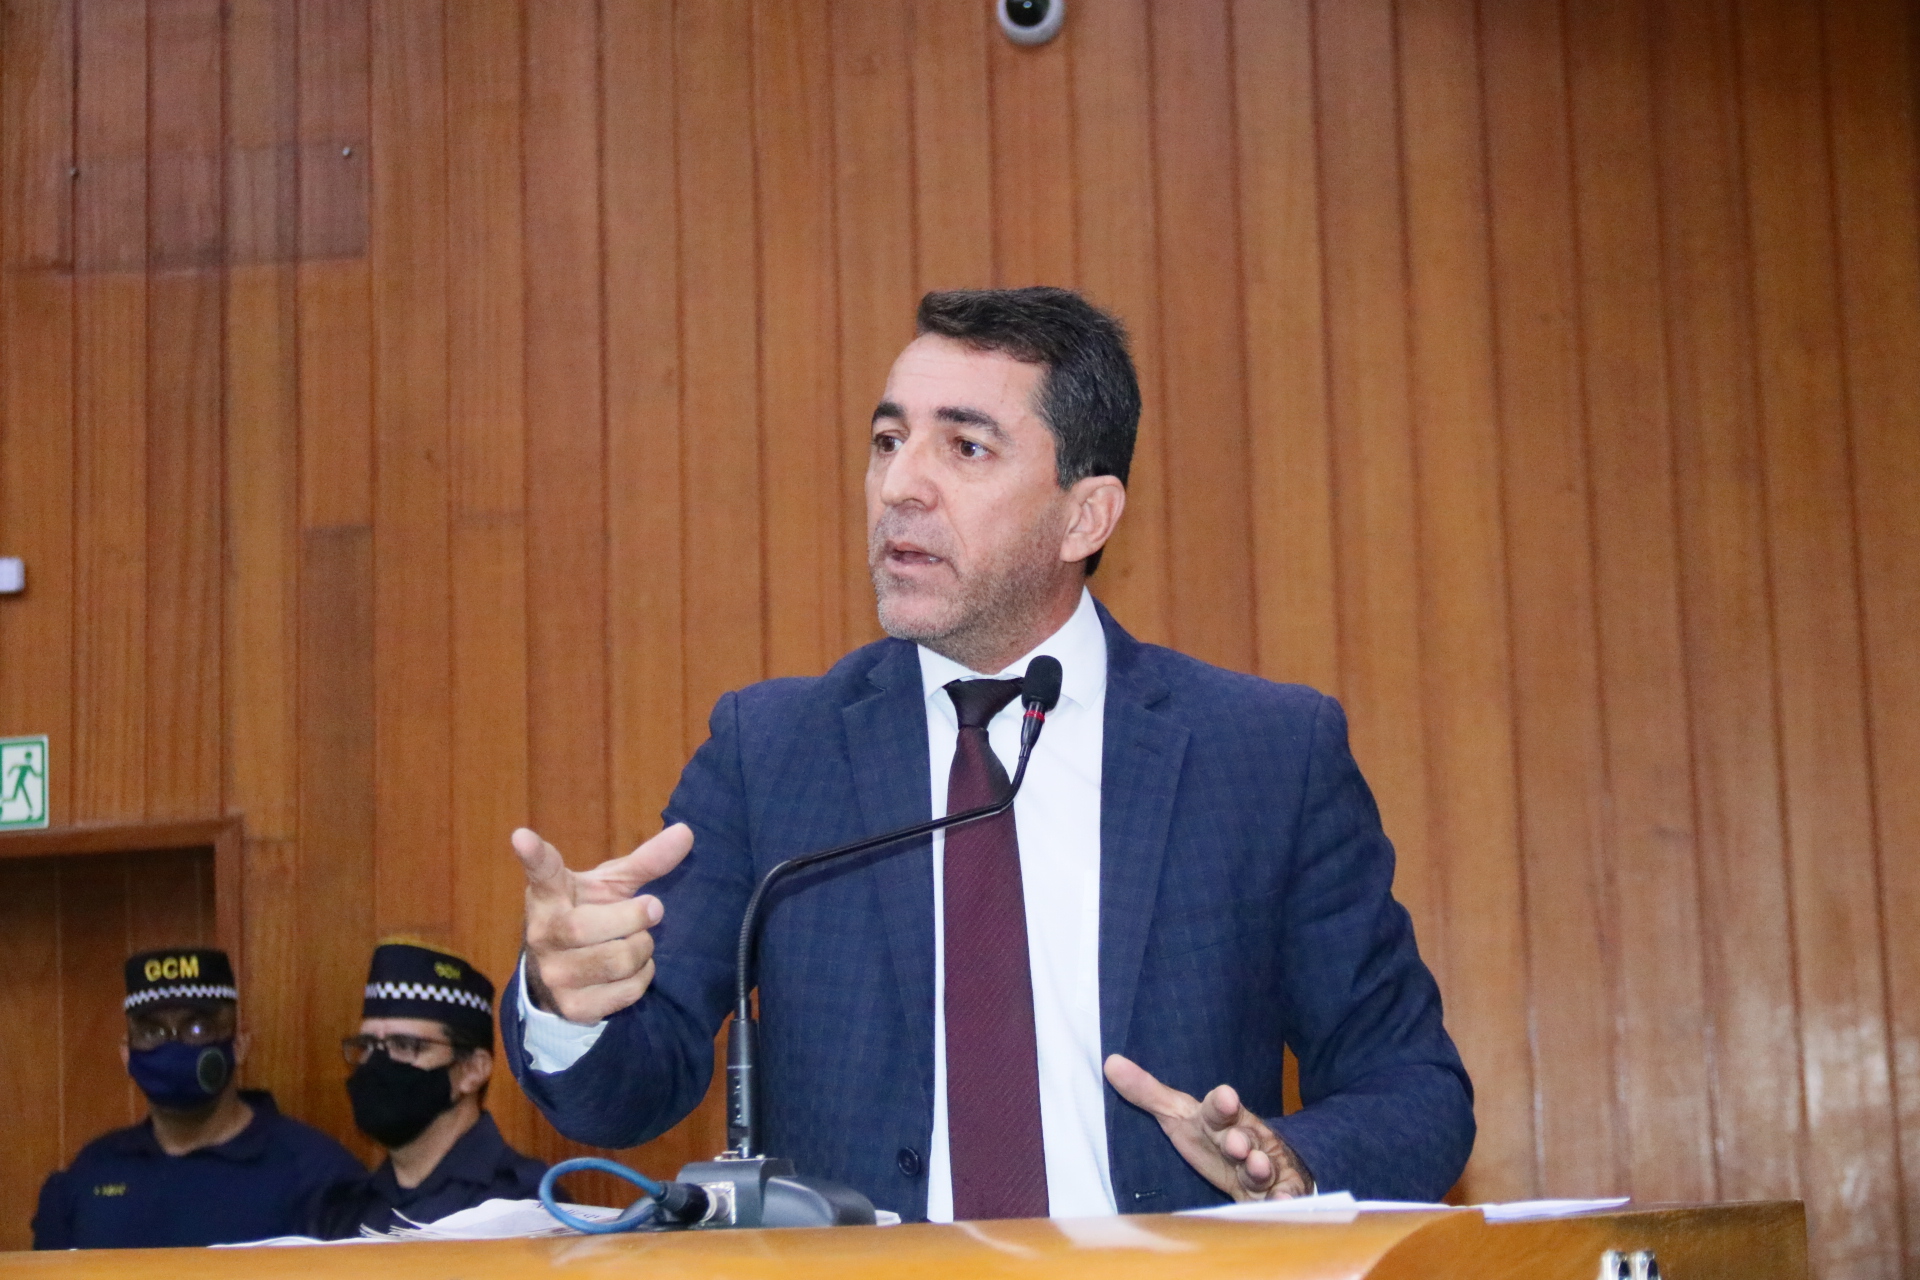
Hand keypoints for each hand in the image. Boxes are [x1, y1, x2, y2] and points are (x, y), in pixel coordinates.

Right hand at [515, 825, 693, 1024]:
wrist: (568, 973)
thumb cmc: (592, 914)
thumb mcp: (612, 886)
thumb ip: (646, 861)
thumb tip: (687, 832)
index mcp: (550, 895)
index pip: (540, 872)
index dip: (532, 855)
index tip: (522, 836)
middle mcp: (542, 934)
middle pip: (586, 928)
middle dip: (633, 918)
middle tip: (652, 908)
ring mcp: (553, 973)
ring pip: (615, 961)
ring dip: (642, 948)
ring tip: (639, 941)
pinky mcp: (572, 1006)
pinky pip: (625, 991)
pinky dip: (642, 977)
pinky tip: (634, 969)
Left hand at [1104, 1053, 1310, 1200]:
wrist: (1261, 1162)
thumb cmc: (1212, 1138)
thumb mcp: (1181, 1117)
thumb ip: (1149, 1094)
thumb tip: (1110, 1062)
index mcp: (1220, 1120)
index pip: (1219, 1109)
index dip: (1222, 1104)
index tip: (1224, 1097)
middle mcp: (1245, 1139)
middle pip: (1244, 1136)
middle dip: (1241, 1139)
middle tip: (1234, 1142)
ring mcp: (1263, 1165)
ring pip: (1262, 1166)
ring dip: (1260, 1167)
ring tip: (1257, 1166)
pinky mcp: (1276, 1191)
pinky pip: (1283, 1194)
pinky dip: (1284, 1197)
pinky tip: (1282, 1199)